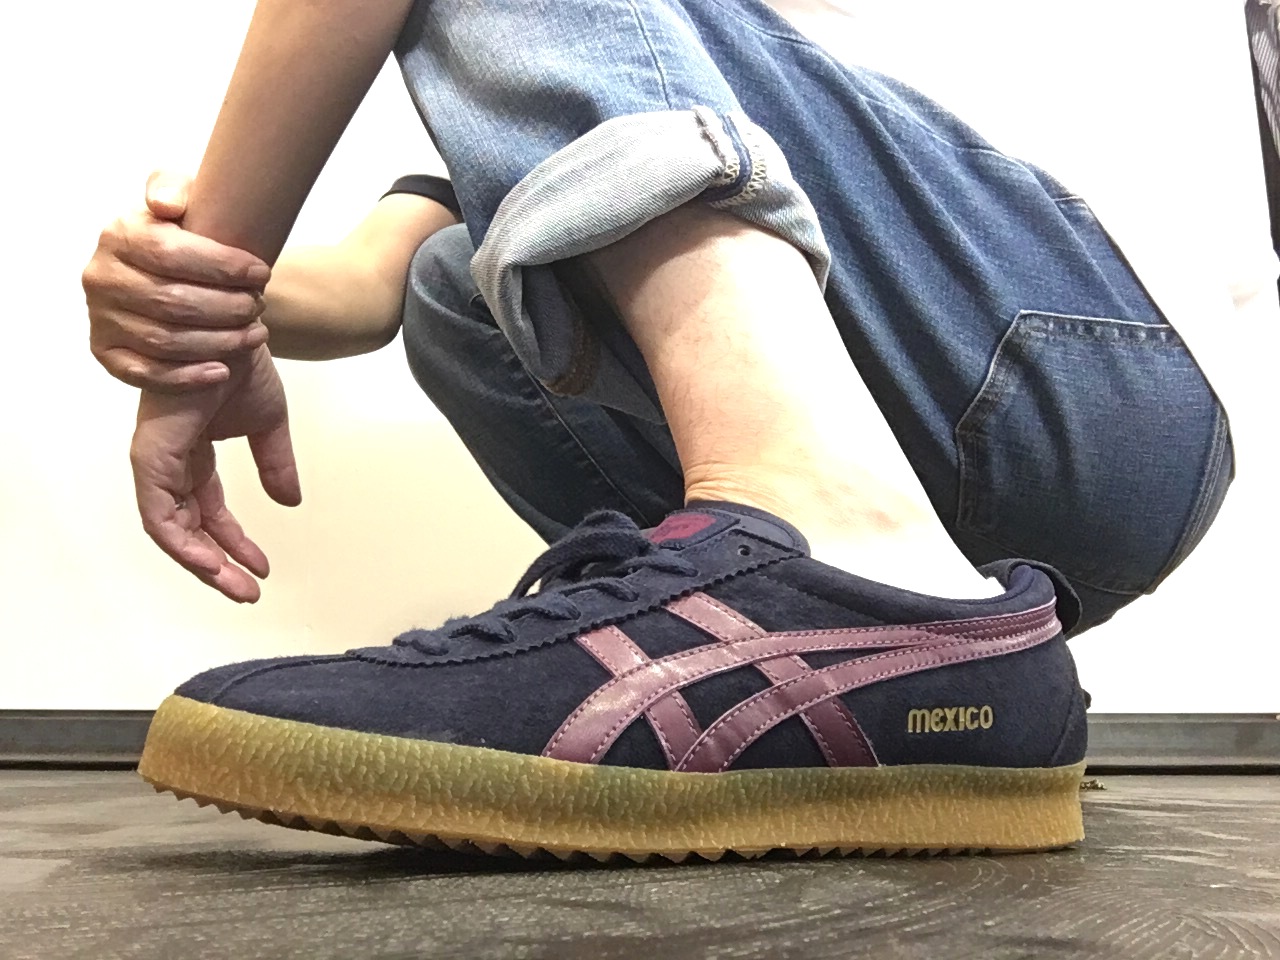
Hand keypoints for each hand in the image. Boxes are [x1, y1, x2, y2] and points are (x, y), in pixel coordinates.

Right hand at [83, 172, 272, 392]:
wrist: (168, 274)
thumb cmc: (184, 237)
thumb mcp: (182, 200)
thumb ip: (173, 188)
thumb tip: (167, 204)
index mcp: (118, 236)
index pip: (170, 253)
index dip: (222, 266)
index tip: (261, 273)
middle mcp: (101, 277)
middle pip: (171, 301)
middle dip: (227, 307)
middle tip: (260, 306)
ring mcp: (101, 318)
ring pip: (165, 340)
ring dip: (219, 342)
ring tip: (256, 334)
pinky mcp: (107, 353)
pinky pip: (146, 373)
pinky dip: (187, 376)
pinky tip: (223, 370)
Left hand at [132, 345, 300, 601]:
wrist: (233, 328)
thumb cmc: (239, 361)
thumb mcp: (269, 425)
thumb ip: (276, 465)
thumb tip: (289, 503)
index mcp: (192, 452)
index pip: (207, 511)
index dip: (233, 543)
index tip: (260, 567)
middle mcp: (170, 459)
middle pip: (187, 526)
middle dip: (218, 563)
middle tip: (247, 590)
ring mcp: (157, 458)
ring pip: (169, 528)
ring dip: (201, 561)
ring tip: (235, 585)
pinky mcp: (152, 454)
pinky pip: (158, 512)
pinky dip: (182, 542)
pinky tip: (210, 561)